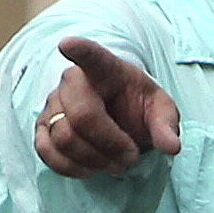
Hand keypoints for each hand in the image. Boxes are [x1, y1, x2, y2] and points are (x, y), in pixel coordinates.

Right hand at [31, 37, 180, 177]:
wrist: (120, 124)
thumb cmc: (138, 111)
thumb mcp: (161, 112)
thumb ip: (166, 125)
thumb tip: (171, 146)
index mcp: (106, 69)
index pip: (91, 56)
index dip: (79, 50)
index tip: (67, 44)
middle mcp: (73, 81)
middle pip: (81, 116)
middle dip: (109, 145)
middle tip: (130, 157)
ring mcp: (53, 103)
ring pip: (63, 138)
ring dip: (94, 160)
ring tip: (114, 164)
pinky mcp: (42, 127)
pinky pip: (46, 151)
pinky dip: (71, 168)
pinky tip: (90, 168)